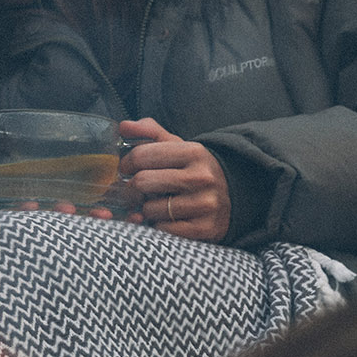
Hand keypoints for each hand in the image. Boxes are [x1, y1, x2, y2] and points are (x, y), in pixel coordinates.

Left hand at [113, 117, 230, 240]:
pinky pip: (162, 230)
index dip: (126, 164)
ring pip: (150, 210)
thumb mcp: (178, 147)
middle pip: (142, 182)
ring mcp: (205, 204)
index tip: (126, 169)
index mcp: (194, 152)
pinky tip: (168, 219)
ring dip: (146, 210)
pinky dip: (158, 226)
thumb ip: (150, 133)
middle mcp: (202, 177)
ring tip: (157, 205)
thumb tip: (124, 126)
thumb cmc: (195, 170)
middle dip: (132, 189)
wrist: (232, 196)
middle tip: (135, 191)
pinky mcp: (204, 229)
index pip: (141, 155)